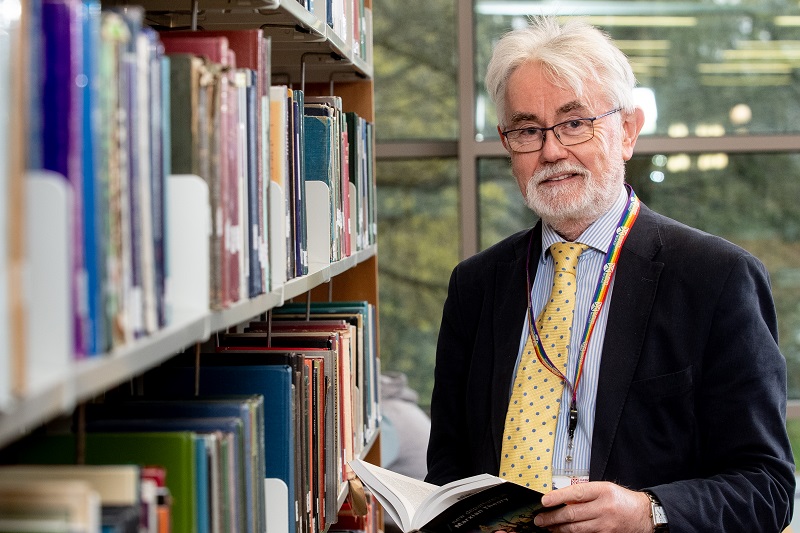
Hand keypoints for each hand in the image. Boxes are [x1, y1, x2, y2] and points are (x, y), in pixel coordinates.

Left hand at [532, 481, 652, 532]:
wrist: (644, 515)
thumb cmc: (621, 500)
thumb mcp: (604, 489)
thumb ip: (585, 493)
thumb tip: (561, 499)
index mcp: (603, 491)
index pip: (575, 493)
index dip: (557, 497)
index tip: (544, 501)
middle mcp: (604, 508)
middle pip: (572, 514)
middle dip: (552, 518)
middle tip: (539, 519)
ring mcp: (606, 524)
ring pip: (576, 529)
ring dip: (558, 529)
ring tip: (548, 527)